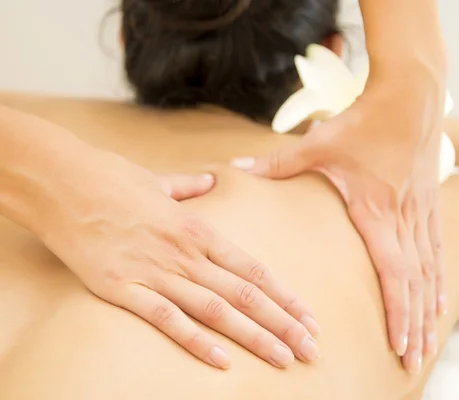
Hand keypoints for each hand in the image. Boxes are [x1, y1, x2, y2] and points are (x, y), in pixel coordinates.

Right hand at [37, 149, 319, 369]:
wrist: (60, 180)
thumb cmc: (111, 177)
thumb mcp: (159, 180)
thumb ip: (189, 187)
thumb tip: (210, 180)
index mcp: (198, 229)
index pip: (253, 269)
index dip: (284, 296)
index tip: (308, 317)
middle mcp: (185, 253)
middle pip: (245, 294)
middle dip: (282, 324)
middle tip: (311, 348)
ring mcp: (155, 271)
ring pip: (216, 310)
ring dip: (253, 337)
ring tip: (283, 358)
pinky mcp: (121, 288)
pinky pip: (166, 319)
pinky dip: (195, 341)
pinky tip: (223, 361)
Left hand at [232, 79, 446, 373]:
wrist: (411, 94)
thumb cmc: (366, 119)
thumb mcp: (320, 143)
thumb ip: (279, 162)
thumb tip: (236, 168)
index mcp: (378, 210)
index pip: (394, 273)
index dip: (400, 312)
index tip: (400, 346)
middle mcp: (405, 218)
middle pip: (416, 284)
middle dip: (417, 327)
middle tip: (415, 363)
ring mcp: (422, 211)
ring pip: (431, 272)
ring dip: (431, 310)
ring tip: (431, 344)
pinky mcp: (430, 202)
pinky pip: (438, 250)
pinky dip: (440, 280)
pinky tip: (442, 298)